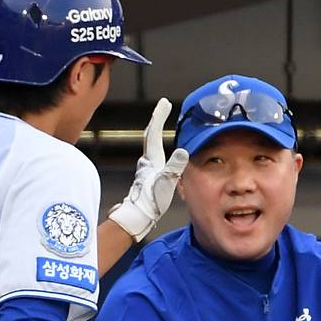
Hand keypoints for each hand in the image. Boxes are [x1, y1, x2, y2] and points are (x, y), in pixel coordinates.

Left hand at [108, 98, 188, 241]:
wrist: (137, 217)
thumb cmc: (151, 201)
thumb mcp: (166, 183)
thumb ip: (174, 166)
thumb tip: (183, 151)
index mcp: (152, 159)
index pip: (154, 133)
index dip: (159, 117)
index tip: (164, 103)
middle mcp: (146, 162)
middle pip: (150, 136)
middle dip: (156, 120)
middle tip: (162, 107)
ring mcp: (145, 170)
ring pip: (149, 146)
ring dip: (155, 133)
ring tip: (160, 125)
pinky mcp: (147, 178)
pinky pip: (152, 157)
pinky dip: (156, 148)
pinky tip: (159, 155)